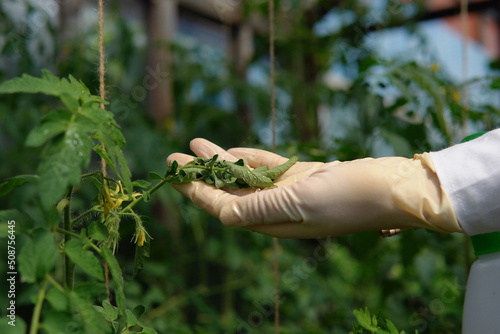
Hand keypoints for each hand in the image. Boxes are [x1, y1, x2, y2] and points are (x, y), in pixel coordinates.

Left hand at [167, 139, 462, 237]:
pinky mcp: (302, 177)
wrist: (391, 188)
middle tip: (174, 156)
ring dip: (220, 162)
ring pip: (245, 177)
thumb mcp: (300, 203)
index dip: (196, 191)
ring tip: (196, 144)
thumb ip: (260, 210)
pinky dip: (249, 159)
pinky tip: (232, 151)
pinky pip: (267, 167)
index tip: (173, 174)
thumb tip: (224, 217)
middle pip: (228, 192)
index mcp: (272, 222)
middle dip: (200, 175)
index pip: (223, 207)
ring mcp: (288, 193)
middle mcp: (275, 210)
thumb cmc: (349, 198)